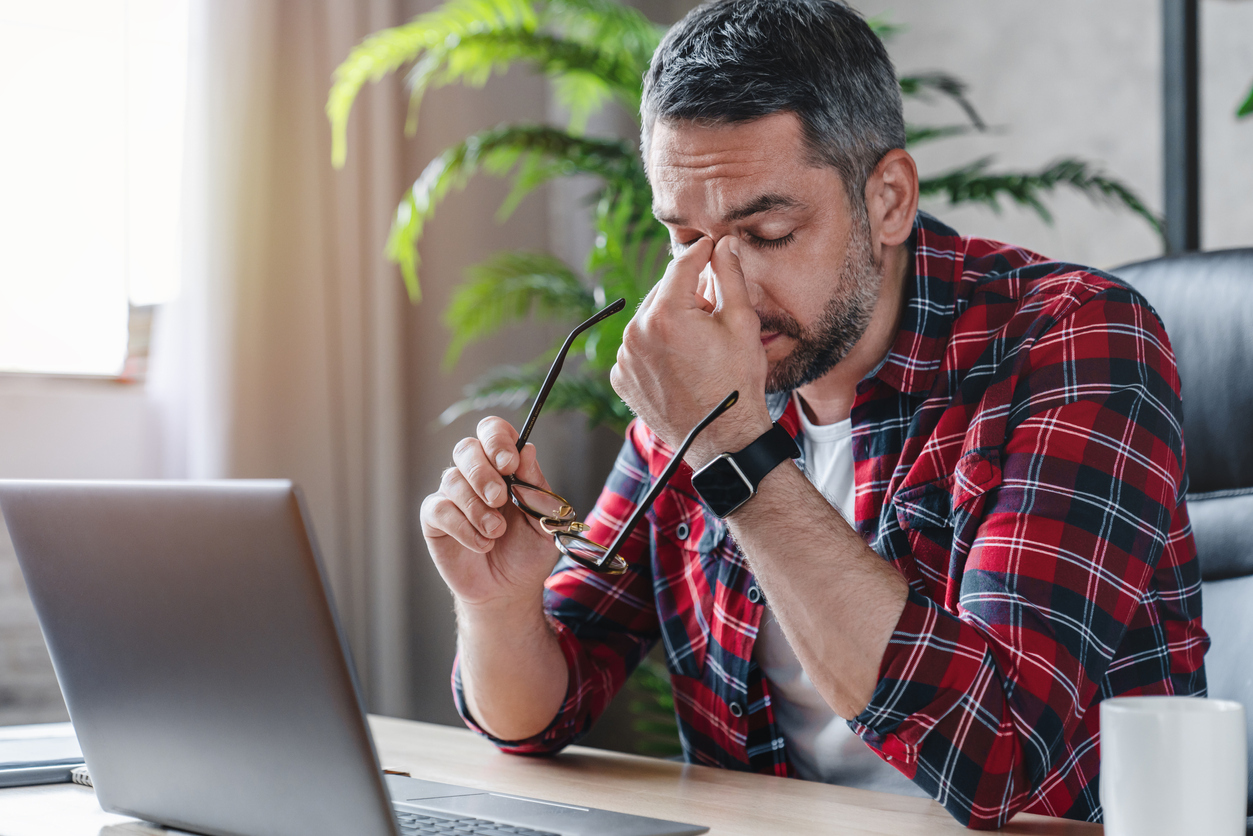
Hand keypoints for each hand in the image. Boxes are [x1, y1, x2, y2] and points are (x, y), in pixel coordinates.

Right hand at [420, 417, 561, 610]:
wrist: (509, 590)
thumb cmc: (528, 552)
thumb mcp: (544, 520)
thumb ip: (536, 488)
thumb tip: (527, 451)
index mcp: (504, 466)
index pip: (494, 432)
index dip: (497, 440)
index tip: (509, 463)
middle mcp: (476, 474)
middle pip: (466, 448)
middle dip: (483, 472)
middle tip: (499, 499)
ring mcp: (453, 495)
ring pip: (452, 479)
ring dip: (477, 508)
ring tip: (496, 532)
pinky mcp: (435, 519)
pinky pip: (439, 509)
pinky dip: (463, 527)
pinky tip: (482, 544)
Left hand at [611, 236, 772, 465]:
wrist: (722, 438)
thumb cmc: (737, 382)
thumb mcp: (742, 324)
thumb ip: (730, 277)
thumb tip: (724, 245)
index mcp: (667, 314)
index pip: (682, 264)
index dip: (700, 251)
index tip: (711, 245)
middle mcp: (636, 332)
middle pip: (663, 291)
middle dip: (687, 292)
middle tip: (713, 309)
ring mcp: (625, 357)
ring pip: (649, 319)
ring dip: (670, 320)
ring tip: (698, 345)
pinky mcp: (622, 378)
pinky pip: (638, 347)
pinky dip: (656, 346)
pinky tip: (680, 363)